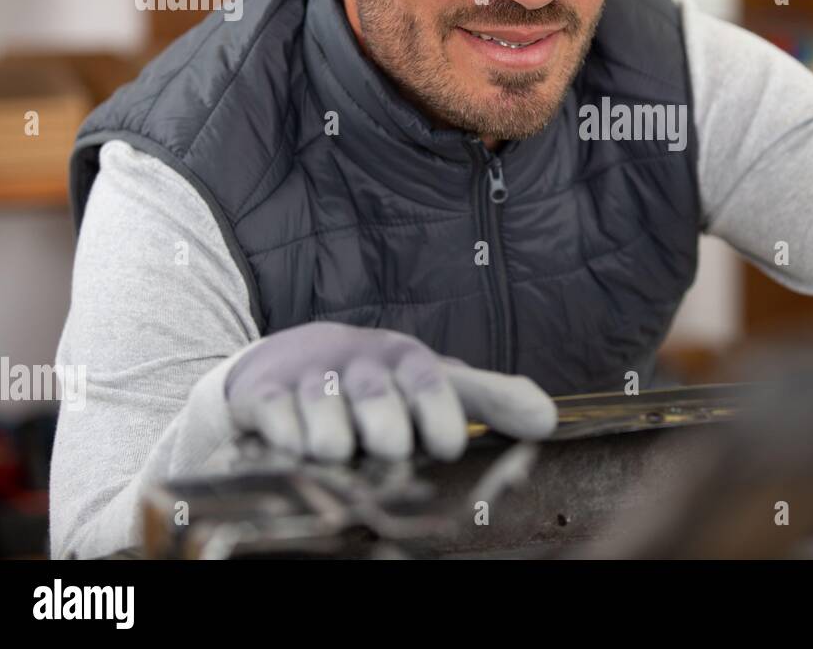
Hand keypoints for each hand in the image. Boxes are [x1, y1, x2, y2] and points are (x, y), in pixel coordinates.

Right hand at [224, 321, 556, 461]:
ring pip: (325, 425)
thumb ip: (490, 398)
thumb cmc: (379, 383)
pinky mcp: (262, 397)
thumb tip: (550, 421)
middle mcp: (359, 366)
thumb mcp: (433, 382)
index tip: (448, 446)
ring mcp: (309, 382)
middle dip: (387, 435)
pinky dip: (285, 445)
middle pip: (379, 407)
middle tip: (390, 451)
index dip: (441, 417)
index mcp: (406, 361)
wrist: (293, 358)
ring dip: (334, 447)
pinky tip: (293, 450)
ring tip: (340, 454)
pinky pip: (274, 425)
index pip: (432, 384)